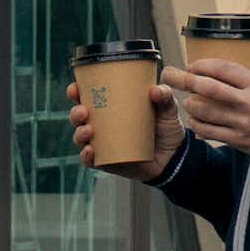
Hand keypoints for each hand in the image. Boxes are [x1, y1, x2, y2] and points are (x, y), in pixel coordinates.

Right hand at [66, 79, 181, 182]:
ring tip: (89, 130)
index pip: (88, 97)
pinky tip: (89, 150)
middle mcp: (103, 126)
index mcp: (111, 108)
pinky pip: (90, 160)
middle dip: (75, 113)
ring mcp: (103, 144)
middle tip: (83, 110)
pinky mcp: (106, 162)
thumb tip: (156, 90)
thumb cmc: (166, 130)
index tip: (75, 88)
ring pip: (81, 138)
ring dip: (79, 133)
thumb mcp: (168, 109)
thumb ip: (165, 97)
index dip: (76, 92)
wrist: (174, 158)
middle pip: (79, 118)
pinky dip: (86, 155)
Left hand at [163, 60, 249, 160]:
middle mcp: (248, 102)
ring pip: (205, 111)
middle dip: (186, 80)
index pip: (224, 69)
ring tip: (188, 102)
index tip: (192, 65)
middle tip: (171, 76)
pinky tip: (194, 121)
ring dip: (191, 105)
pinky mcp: (238, 140)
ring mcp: (241, 122)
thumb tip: (246, 59)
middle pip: (208, 88)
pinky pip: (209, 131)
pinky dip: (198, 125)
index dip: (203, 65)